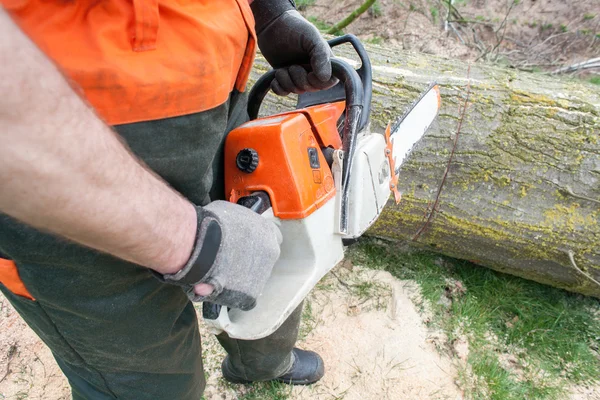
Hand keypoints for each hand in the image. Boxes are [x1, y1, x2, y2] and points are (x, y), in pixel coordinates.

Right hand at [161, 201, 281, 310]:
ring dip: (239, 278)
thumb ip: (239, 224)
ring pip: (252, 280)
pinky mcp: (250, 295)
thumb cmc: (212, 223)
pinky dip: (230, 293)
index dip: (257, 243)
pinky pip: (242, 297)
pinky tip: (215, 285)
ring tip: (217, 273)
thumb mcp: (231, 213)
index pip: (272, 238)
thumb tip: (231, 228)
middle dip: (248, 262)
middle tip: (228, 261)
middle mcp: (271, 253)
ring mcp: (263, 275)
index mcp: (269, 232)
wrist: (201, 244)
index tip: (245, 245)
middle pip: (263, 261)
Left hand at [251, 1, 337, 95]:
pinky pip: (283, 92)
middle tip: (293, 65)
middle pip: (311, 88)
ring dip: (287, 80)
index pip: (328, 83)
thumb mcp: (311, 37)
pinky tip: (277, 75)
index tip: (310, 74)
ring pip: (296, 90)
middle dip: (299, 79)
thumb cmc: (295, 28)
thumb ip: (321, 55)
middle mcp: (313, 71)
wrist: (272, 25)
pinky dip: (278, 87)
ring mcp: (298, 76)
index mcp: (324, 62)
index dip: (318, 82)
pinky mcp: (284, 79)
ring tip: (283, 67)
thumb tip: (325, 78)